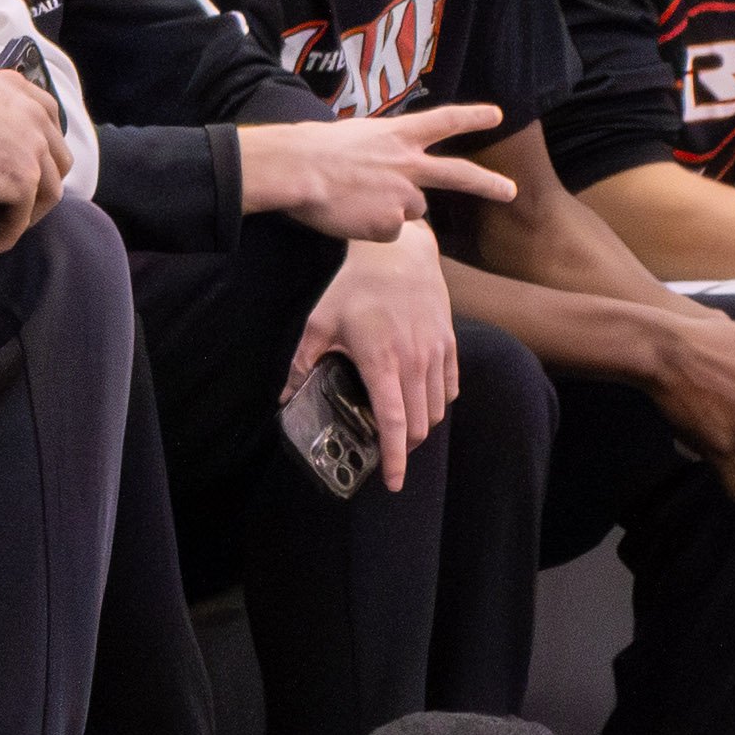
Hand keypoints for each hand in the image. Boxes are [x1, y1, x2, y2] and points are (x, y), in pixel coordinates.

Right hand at [0, 67, 70, 249]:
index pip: (50, 119)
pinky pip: (23, 217)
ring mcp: (34, 150)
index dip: (44, 146)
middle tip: (23, 196)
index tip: (32, 161)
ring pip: (50, 191)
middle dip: (45, 180)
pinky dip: (10, 234)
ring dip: (32, 211)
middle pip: (58, 158)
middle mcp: (34, 117)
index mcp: (20, 91)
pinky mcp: (23, 180)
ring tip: (8, 223)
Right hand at [241, 101, 513, 242]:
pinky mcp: (391, 223)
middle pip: (458, 174)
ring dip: (390, 210)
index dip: (471, 118)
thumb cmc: (311, 149)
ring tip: (354, 200)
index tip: (496, 115)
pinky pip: (387, 233)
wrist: (298, 169)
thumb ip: (378, 153)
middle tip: (510, 191)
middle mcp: (408, 164)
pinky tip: (349, 216)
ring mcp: (403, 195)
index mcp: (397, 134)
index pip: (443, 121)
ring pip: (410, 211)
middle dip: (488, 184)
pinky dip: (370, 230)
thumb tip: (378, 173)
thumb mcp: (353, 137)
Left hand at [288, 227, 457, 485]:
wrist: (398, 250)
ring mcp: (435, 352)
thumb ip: (302, 363)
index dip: (395, 459)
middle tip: (387, 451)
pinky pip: (449, 388)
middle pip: (420, 425)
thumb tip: (285, 399)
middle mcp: (414, 361)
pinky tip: (418, 398)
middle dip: (405, 446)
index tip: (393, 483)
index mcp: (381, 361)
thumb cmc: (355, 286)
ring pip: (437, 410)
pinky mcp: (449, 343)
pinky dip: (437, 402)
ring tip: (400, 425)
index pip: (393, 423)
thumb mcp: (320, 322)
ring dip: (420, 425)